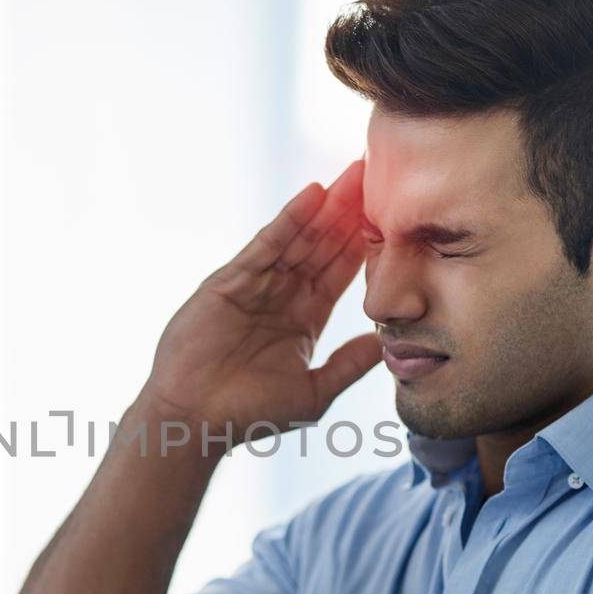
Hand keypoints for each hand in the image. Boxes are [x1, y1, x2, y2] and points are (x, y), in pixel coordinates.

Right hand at [137, 161, 381, 444]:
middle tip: (380, 173)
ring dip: (327, 208)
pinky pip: (265, 245)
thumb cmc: (250, 413)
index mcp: (305, 318)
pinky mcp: (229, 281)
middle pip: (323, 246)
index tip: (397, 215)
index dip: (366, 243)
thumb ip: (349, 364)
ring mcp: (255, 285)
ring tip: (354, 175)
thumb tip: (387, 342)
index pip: (341, 272)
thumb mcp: (313, 392)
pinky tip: (313, 195)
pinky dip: (288, 219)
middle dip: (350, 213)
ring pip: (299, 239)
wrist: (195, 420)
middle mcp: (282, 295)